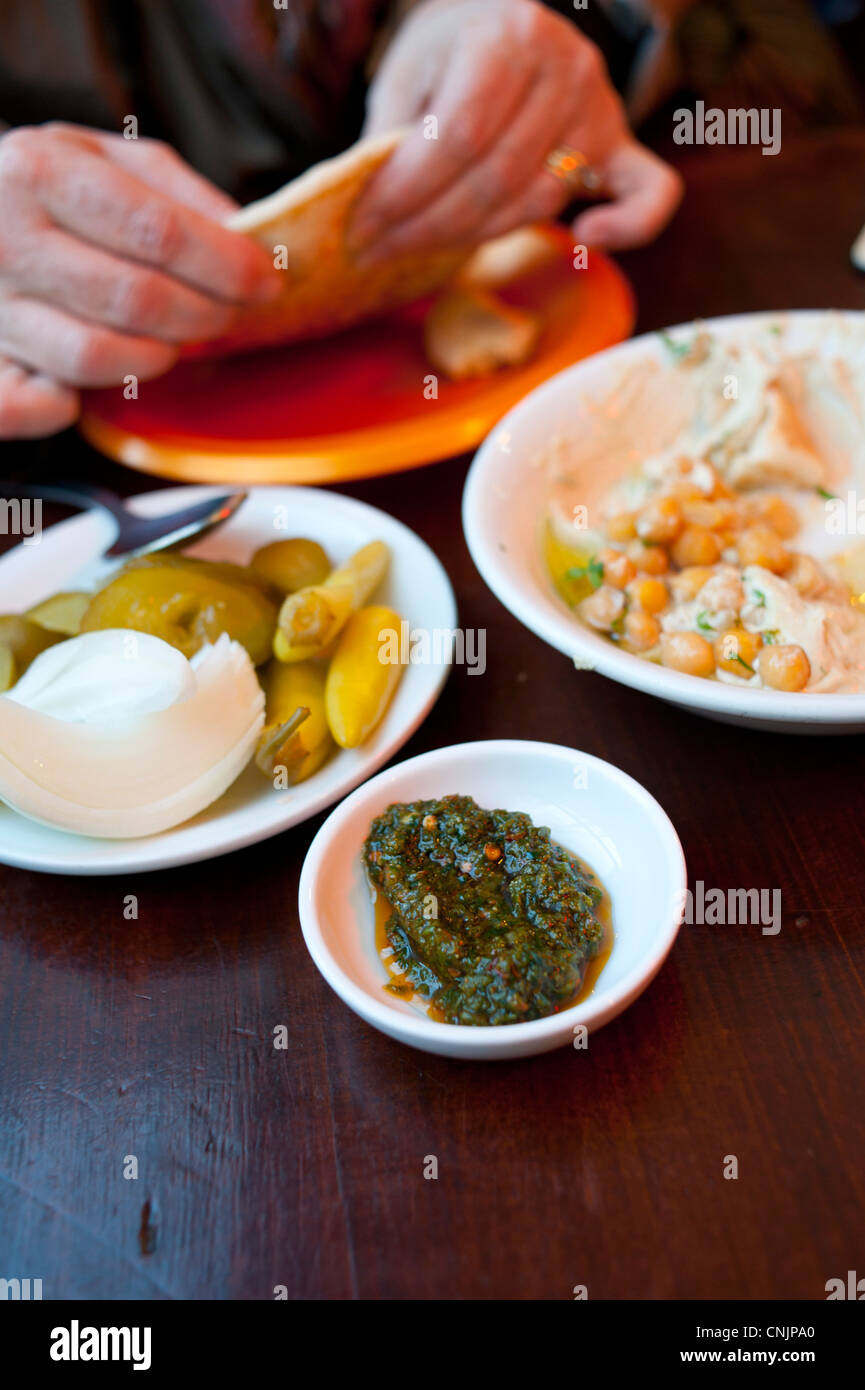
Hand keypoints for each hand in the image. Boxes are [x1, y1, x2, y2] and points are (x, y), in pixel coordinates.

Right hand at [0, 123, 280, 437]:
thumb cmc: (42, 187)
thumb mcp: (104, 159)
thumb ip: (179, 194)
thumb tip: (250, 241)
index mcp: (40, 170)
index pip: (158, 233)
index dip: (228, 265)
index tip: (267, 281)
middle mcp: (6, 237)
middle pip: (137, 299)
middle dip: (205, 314)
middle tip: (227, 313)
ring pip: (99, 356)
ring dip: (158, 356)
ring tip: (173, 337)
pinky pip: (44, 404)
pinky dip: (81, 400)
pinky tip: (100, 370)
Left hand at [351, 0, 682, 260]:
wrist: (502, 19)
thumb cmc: (447, 54)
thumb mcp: (406, 75)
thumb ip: (391, 136)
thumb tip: (367, 210)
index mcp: (508, 34)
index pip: (459, 136)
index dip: (406, 193)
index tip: (361, 228)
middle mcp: (567, 65)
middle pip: (497, 178)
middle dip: (428, 226)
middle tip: (375, 252)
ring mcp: (601, 106)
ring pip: (541, 199)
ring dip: (478, 237)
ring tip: (422, 248)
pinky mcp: (620, 145)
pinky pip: (650, 194)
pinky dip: (629, 228)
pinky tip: (584, 238)